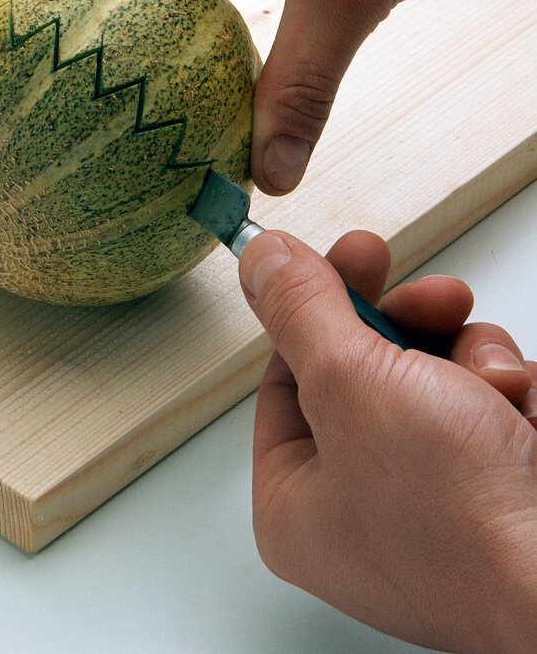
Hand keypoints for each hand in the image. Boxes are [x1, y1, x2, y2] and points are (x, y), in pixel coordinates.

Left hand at [240, 229, 536, 650]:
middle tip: (435, 293)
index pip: (286, 375)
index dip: (319, 307)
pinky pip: (488, 410)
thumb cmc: (462, 517)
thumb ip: (301, 310)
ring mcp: (432, 505)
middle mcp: (358, 508)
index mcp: (297, 501)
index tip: (351, 254)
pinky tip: (525, 408)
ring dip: (469, 359)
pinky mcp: (495, 493)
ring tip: (493, 380)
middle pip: (362, 370)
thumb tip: (260, 261)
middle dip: (408, 324)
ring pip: (434, 381)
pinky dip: (510, 394)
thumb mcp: (352, 383)